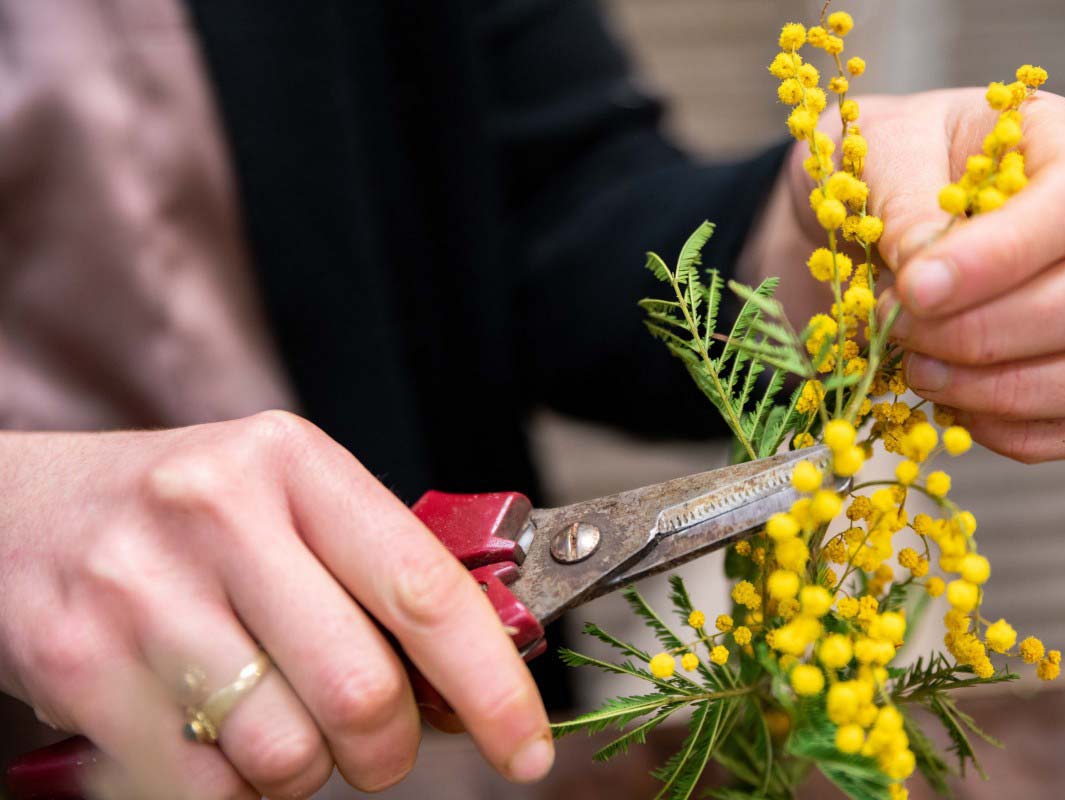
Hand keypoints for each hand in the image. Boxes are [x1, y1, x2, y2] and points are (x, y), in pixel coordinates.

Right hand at [0, 412, 551, 798]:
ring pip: (286, 752)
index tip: (526, 744)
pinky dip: (233, 785)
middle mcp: (220, 514)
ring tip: (276, 719)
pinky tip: (210, 727)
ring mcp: (143, 592)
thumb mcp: (283, 501)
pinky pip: (207, 785)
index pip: (425, 588)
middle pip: (364, 690)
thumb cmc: (178, 515)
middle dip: (391, 748)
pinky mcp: (82, 666)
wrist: (13, 508)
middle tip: (380, 742)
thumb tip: (477, 676)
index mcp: (295, 464)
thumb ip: (375, 574)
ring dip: (306, 768)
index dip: (493, 683)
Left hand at [751, 88, 1064, 461]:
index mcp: (1058, 146)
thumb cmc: (873, 167)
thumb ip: (905, 206)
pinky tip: (949, 404)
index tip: (915, 289)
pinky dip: (1019, 432)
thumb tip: (928, 281)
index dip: (1000, 259)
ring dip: (1007, 392)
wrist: (847, 216)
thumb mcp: (874, 154)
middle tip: (897, 329)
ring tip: (917, 370)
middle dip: (988, 334)